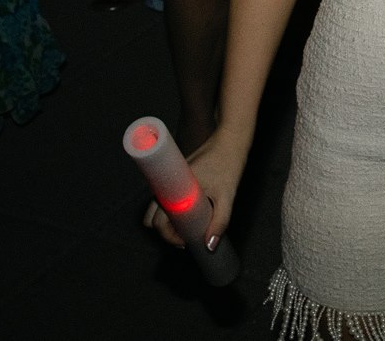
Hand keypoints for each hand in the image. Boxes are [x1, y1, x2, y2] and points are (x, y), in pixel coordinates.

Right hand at [146, 130, 239, 251]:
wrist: (231, 139)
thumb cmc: (228, 165)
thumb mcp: (227, 196)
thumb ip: (220, 221)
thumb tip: (209, 246)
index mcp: (171, 188)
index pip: (156, 220)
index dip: (167, 236)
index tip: (184, 243)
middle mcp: (165, 184)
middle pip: (153, 217)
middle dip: (167, 231)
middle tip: (187, 239)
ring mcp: (170, 179)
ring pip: (159, 208)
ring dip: (170, 221)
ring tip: (192, 229)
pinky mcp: (177, 177)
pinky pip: (168, 199)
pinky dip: (174, 211)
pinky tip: (192, 215)